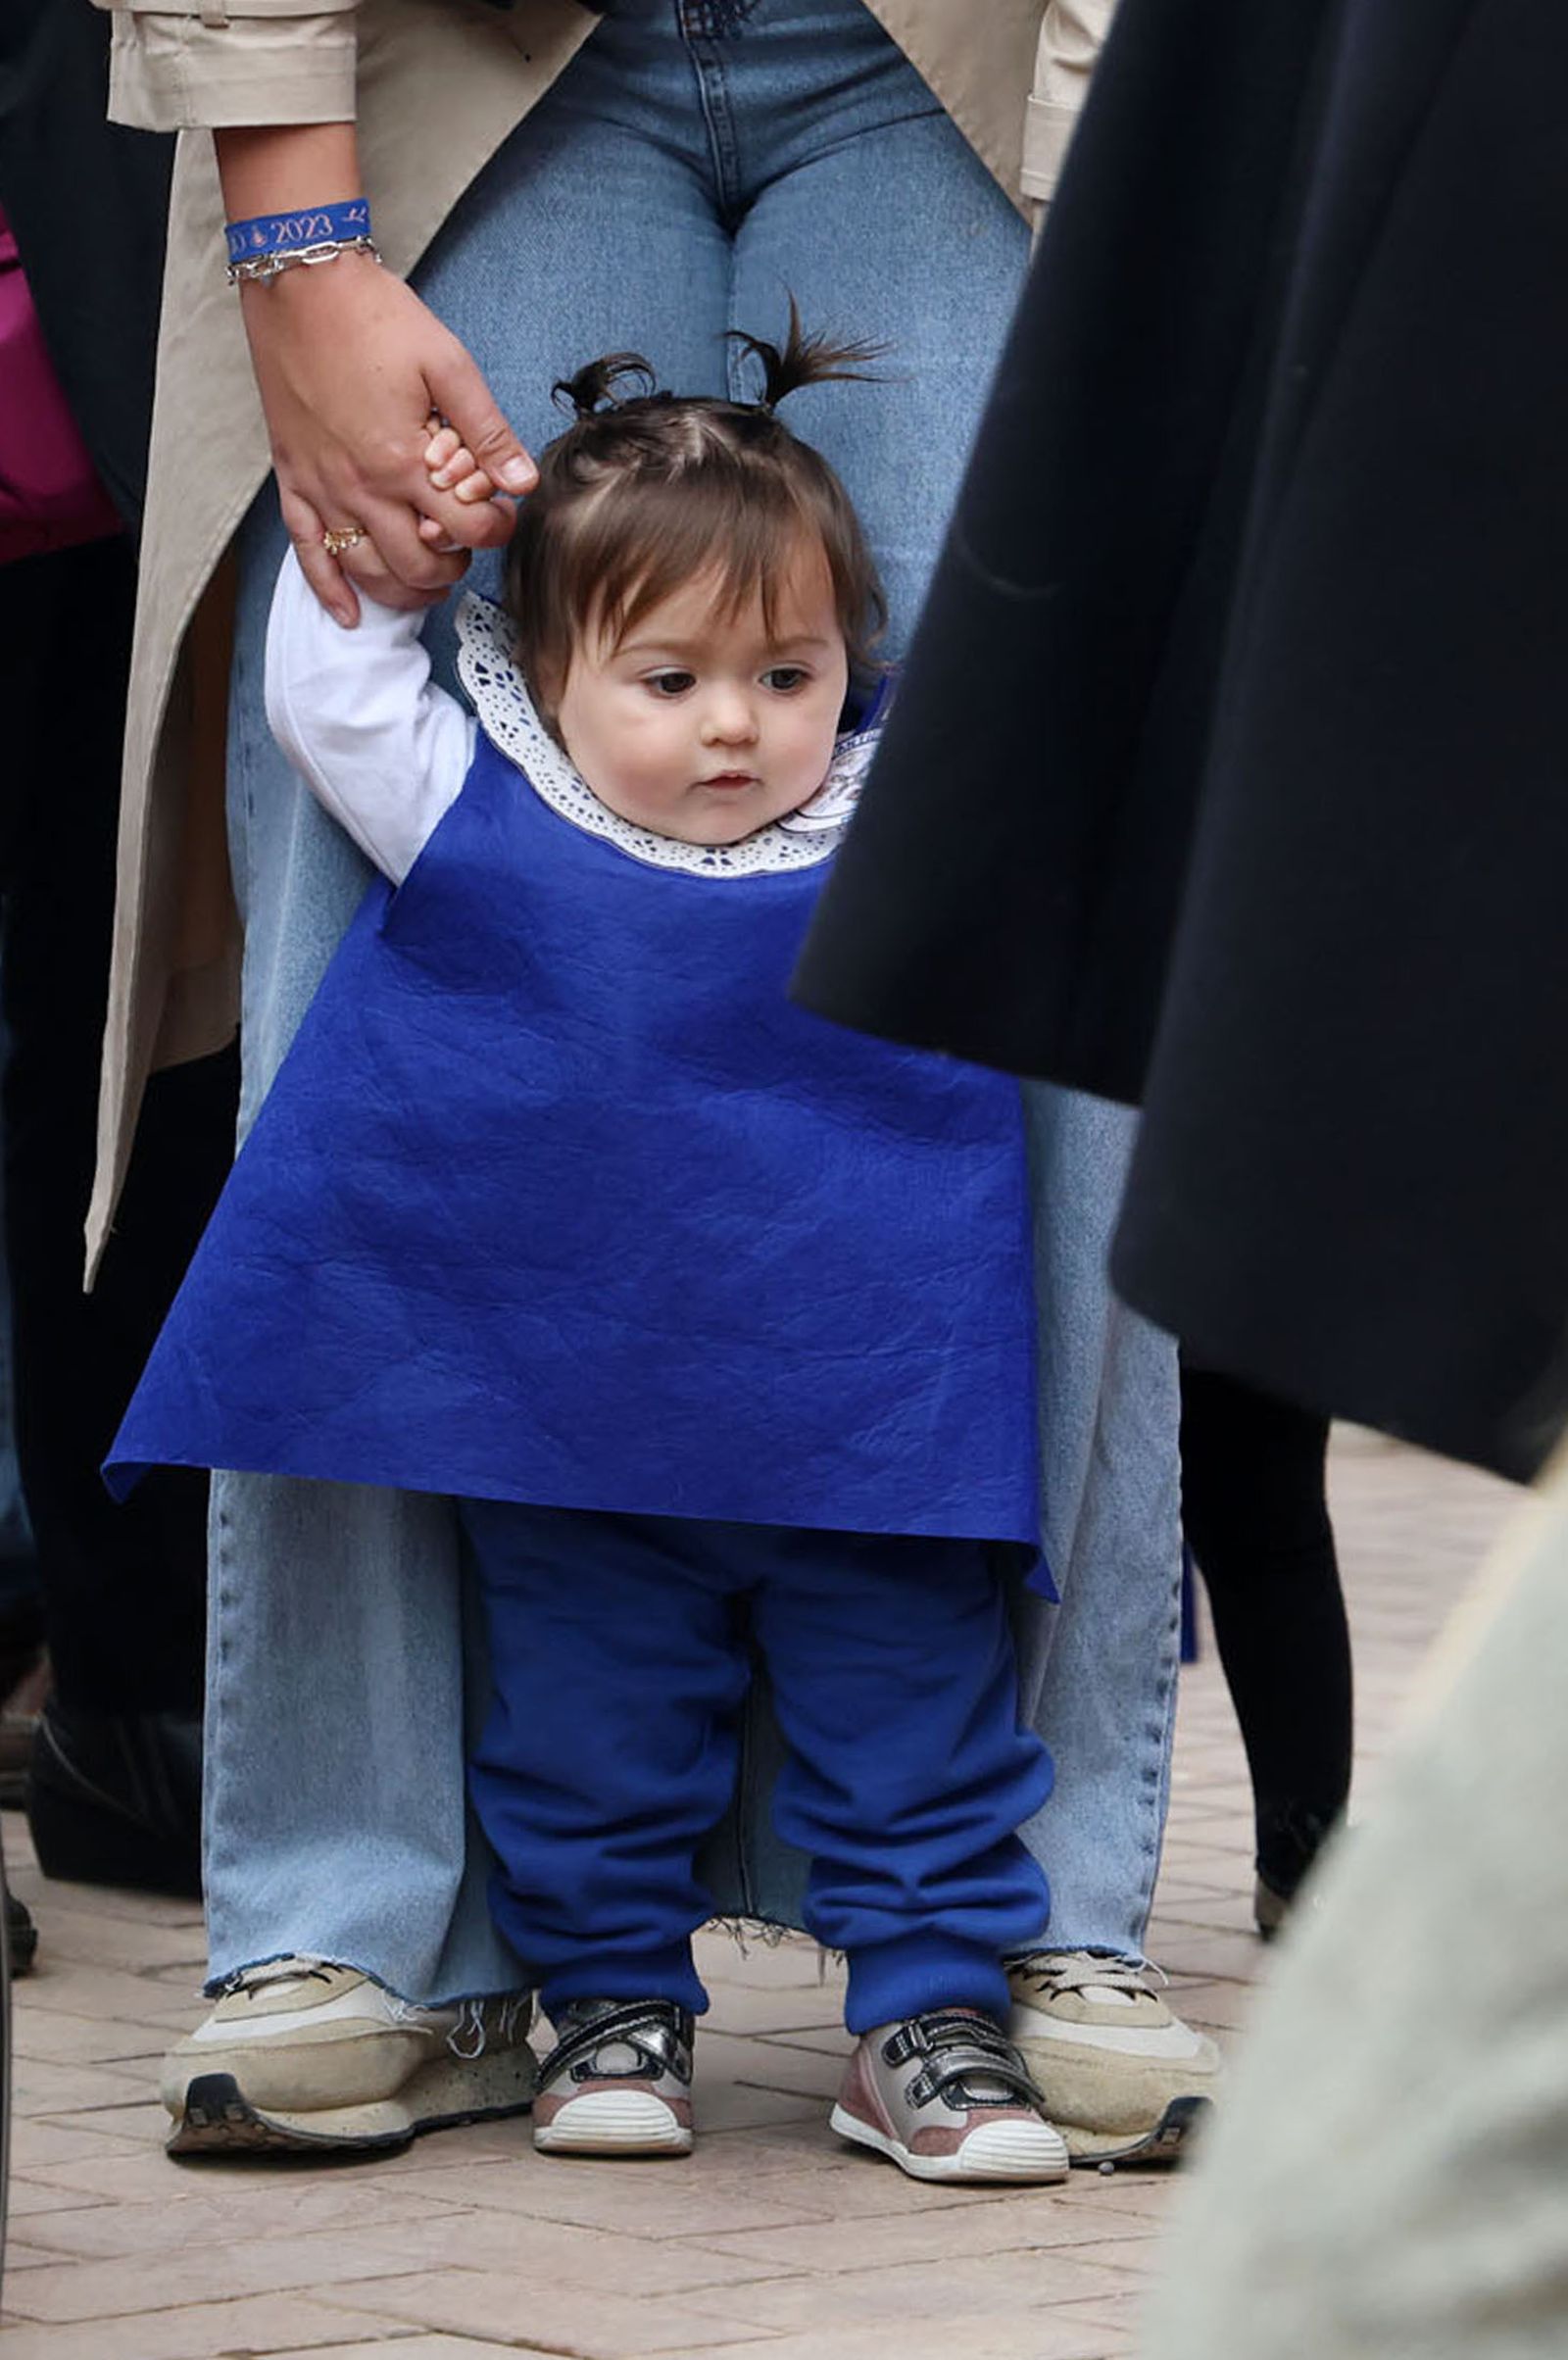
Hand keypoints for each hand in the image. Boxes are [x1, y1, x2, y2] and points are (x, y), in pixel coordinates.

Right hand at [239, 256, 536, 624]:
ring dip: (404, 591)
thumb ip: (487, 429)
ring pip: (367, 571)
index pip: (467, 527)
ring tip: (428, 583)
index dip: (496, 530)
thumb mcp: (447, 363)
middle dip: (453, 569)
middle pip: (419, 565)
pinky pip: (307, 553)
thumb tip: (523, 480)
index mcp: (406, 460)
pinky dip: (329, 590)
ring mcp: (323, 488)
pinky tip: (349, 613)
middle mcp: (363, 487)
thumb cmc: (374, 316)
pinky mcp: (293, 480)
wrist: (299, 284)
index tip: (502, 516)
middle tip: (465, 550)